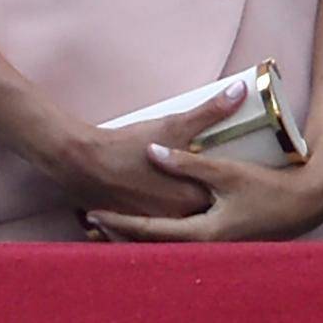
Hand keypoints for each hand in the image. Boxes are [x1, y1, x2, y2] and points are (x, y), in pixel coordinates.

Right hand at [52, 81, 249, 219]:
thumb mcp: (175, 124)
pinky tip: (151, 206)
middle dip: (205, 203)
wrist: (81, 161)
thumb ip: (212, 111)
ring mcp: (149, 228)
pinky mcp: (128, 229)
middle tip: (208, 186)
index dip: (225, 189)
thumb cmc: (131, 145)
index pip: (220, 199)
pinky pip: (148, 232)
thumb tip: (241, 89)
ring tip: (177, 196)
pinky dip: (152, 224)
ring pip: (173, 226)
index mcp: (190, 200)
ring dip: (178, 213)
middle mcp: (173, 221)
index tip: (231, 178)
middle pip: (198, 215)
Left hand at [85, 146, 322, 242]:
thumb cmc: (267, 190)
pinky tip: (151, 224)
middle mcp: (202, 247)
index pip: (149, 231)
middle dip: (120, 234)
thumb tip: (155, 150)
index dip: (119, 221)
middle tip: (91, 222)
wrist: (304, 203)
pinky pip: (179, 241)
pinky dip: (158, 233)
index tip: (93, 213)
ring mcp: (212, 247)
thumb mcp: (226, 173)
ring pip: (163, 244)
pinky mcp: (221, 241)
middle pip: (151, 245)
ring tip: (108, 225)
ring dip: (136, 235)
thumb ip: (190, 162)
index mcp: (200, 233)